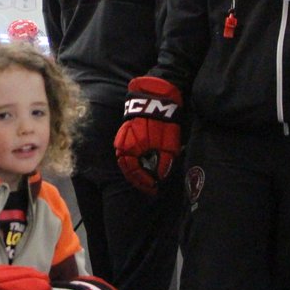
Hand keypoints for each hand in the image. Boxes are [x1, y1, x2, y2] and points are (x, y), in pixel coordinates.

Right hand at [114, 76, 182, 194]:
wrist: (155, 100)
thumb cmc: (164, 122)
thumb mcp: (168, 144)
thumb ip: (163, 162)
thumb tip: (159, 178)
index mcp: (134, 149)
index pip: (135, 173)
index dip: (145, 184)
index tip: (153, 190)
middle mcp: (123, 146)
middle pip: (127, 171)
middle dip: (138, 181)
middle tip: (149, 188)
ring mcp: (121, 140)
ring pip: (124, 163)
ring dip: (133, 174)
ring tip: (144, 181)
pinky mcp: (122, 135)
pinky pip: (123, 154)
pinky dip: (130, 163)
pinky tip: (138, 167)